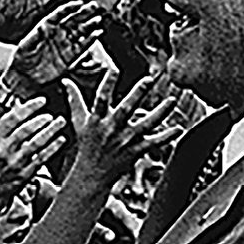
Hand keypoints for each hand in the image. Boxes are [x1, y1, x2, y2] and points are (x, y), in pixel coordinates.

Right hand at [0, 96, 65, 211]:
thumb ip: (3, 125)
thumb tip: (17, 106)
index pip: (12, 118)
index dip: (29, 107)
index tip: (41, 100)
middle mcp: (3, 149)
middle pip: (26, 130)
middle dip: (42, 119)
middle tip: (52, 114)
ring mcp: (15, 162)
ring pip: (36, 143)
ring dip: (50, 131)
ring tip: (60, 122)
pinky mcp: (24, 174)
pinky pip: (41, 158)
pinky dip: (52, 148)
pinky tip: (61, 140)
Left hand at [8, 0, 104, 86]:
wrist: (24, 77)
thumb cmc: (22, 59)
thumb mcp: (26, 46)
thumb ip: (36, 36)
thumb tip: (43, 27)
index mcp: (46, 27)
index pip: (60, 14)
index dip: (69, 8)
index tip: (78, 3)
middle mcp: (57, 34)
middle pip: (73, 20)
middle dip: (83, 12)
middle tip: (93, 6)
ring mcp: (64, 44)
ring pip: (80, 32)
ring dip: (89, 24)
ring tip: (98, 19)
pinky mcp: (69, 56)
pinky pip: (82, 46)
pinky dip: (90, 40)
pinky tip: (97, 33)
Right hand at [73, 70, 181, 184]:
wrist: (92, 174)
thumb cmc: (87, 144)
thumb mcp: (78, 121)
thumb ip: (74, 99)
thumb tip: (66, 81)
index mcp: (98, 119)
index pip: (100, 99)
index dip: (106, 84)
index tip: (113, 69)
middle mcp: (112, 129)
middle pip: (126, 109)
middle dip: (137, 94)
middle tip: (148, 79)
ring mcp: (126, 140)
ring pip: (145, 124)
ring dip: (160, 113)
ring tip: (172, 100)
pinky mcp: (136, 151)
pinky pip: (153, 143)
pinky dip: (166, 136)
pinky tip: (178, 128)